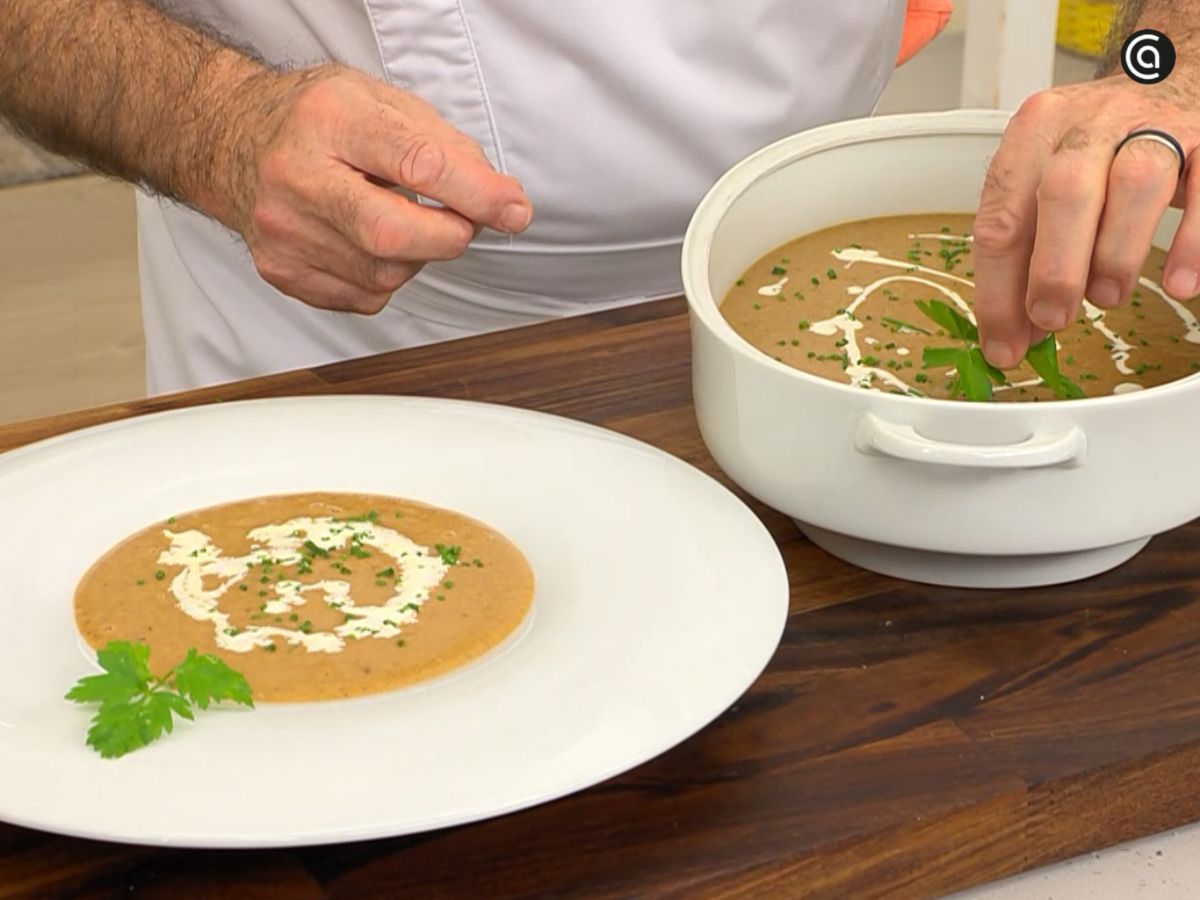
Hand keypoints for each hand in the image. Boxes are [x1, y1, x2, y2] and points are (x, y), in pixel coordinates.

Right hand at [216, 65, 531, 313]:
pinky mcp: (281, 270)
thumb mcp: (384, 103)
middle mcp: (297, 176)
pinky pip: (364, 296)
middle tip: (462, 224)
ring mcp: (283, 230)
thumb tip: (503, 202)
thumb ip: (448, 150)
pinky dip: (386, 276)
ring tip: (398, 219)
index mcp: (330, 119)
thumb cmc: (317, 120)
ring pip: (385, 274)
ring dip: (416, 256)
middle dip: (448, 237)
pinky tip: (368, 242)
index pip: (417, 164)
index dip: (477, 194)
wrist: (234, 138)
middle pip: (392, 234)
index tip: (513, 210)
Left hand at [973, 75, 1199, 366]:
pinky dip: (1193, 241)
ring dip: (1115, 253)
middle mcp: (1088, 123)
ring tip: (1107, 298)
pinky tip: (1179, 283)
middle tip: (1051, 318)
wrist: (1170, 77)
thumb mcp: (1048, 183)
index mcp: (1034, 133)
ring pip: (1133, 184)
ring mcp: (1152, 125)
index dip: (998, 290)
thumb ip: (1029, 253)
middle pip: (1063, 191)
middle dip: (1053, 268)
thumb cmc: (1099, 145)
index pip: (1002, 216)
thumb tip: (1014, 333)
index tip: (1003, 343)